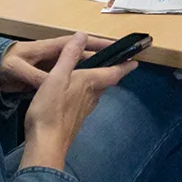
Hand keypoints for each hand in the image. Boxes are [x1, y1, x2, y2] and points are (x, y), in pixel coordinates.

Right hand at [20, 33, 136, 171]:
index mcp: (90, 83)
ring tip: (95, 76)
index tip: (136, 62)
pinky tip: (75, 96)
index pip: (114, 72)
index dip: (125, 66)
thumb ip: (69, 56)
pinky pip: (84, 103)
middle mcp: (91, 96)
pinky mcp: (75, 121)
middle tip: (114, 65)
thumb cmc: (51, 110)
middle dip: (111, 73)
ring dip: (98, 84)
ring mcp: (84, 111)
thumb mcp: (56, 77)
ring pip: (96, 93)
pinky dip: (85, 95)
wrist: (45, 146)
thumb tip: (83, 35)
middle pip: (106, 82)